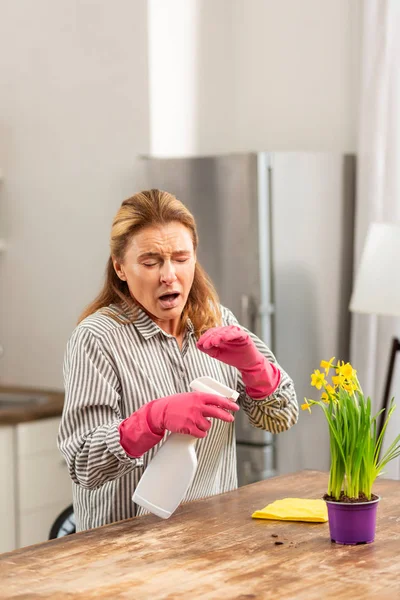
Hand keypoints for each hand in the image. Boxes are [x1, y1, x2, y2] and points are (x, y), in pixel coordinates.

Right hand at [119, 391, 238, 457]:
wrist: (161, 411)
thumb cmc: (175, 403)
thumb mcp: (189, 397)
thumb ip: (201, 400)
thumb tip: (216, 403)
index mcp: (198, 397)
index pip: (217, 399)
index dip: (228, 404)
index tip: (235, 407)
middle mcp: (197, 406)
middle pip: (217, 412)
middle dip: (226, 416)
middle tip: (230, 418)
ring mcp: (193, 417)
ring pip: (208, 425)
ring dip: (205, 426)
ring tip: (196, 422)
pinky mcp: (189, 428)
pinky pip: (201, 433)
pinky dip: (200, 433)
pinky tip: (194, 429)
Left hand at [197, 325, 280, 399]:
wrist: (247, 364)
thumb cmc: (234, 357)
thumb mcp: (218, 353)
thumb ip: (208, 349)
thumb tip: (198, 344)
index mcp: (222, 333)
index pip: (211, 332)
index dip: (205, 337)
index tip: (200, 344)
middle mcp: (229, 330)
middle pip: (217, 331)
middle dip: (210, 338)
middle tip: (205, 345)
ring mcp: (236, 332)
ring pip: (225, 332)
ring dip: (218, 336)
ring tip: (212, 342)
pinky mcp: (244, 335)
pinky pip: (235, 334)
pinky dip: (228, 336)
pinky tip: (222, 339)